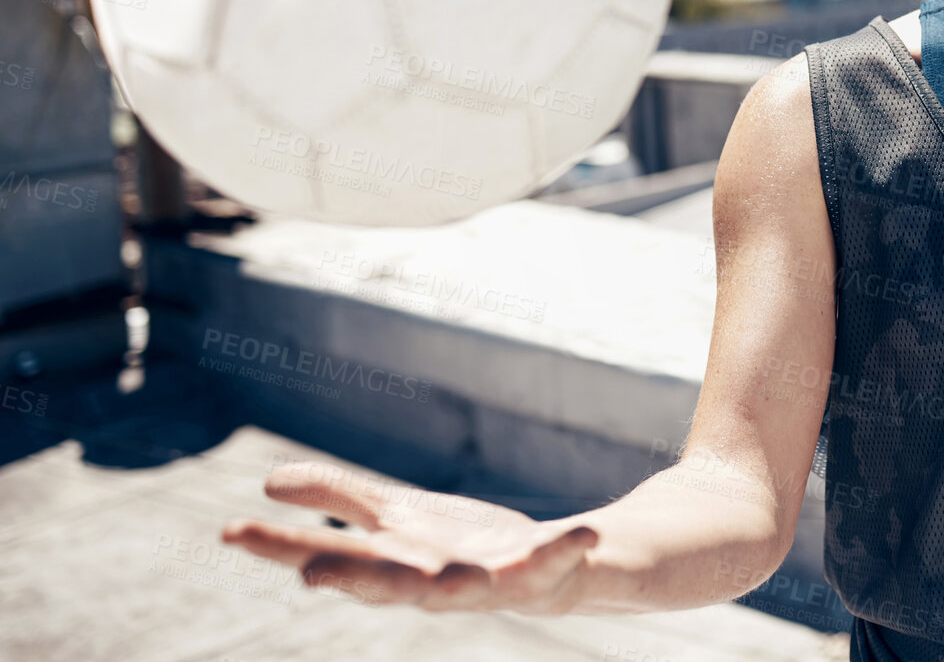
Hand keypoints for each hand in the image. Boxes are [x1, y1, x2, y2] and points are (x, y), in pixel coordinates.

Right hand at [222, 460, 599, 612]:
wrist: (548, 567)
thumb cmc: (462, 547)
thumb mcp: (397, 518)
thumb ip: (340, 499)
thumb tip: (267, 482)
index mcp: (393, 566)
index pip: (325, 559)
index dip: (278, 547)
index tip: (228, 530)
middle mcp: (433, 583)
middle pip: (385, 584)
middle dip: (352, 578)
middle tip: (311, 570)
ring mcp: (489, 583)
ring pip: (466, 589)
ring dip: (455, 584)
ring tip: (450, 575)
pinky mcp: (542, 573)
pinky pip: (556, 560)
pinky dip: (568, 548)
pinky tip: (586, 531)